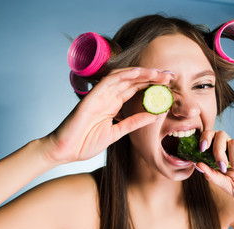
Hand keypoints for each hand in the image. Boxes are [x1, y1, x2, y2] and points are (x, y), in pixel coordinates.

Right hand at [42, 68, 172, 164]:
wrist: (64, 151)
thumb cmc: (85, 143)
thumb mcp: (115, 133)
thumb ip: (132, 123)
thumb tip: (153, 115)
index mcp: (113, 105)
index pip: (135, 90)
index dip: (151, 85)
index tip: (168, 85)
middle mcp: (107, 97)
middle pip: (132, 81)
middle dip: (151, 77)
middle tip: (169, 76)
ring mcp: (99, 96)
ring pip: (123, 78)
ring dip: (141, 73)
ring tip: (159, 73)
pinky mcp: (91, 98)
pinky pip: (108, 82)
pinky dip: (123, 76)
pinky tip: (138, 73)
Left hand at [197, 130, 233, 207]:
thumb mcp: (227, 187)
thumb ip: (213, 176)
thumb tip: (197, 165)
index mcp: (222, 156)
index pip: (211, 137)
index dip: (205, 138)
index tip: (201, 148)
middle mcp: (232, 151)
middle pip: (221, 134)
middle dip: (217, 148)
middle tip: (221, 164)